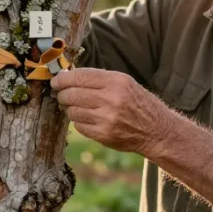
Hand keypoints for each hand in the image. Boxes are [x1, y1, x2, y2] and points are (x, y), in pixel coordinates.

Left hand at [50, 68, 169, 154]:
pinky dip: (79, 121)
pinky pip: (79, 126)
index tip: (56, 81)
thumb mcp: (124, 83)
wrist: (156, 130)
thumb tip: (68, 76)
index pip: (80, 76)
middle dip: (62, 94)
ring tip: (77, 107)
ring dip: (70, 109)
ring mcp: (107, 119)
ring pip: (72, 111)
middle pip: (72, 94)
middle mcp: (111, 99)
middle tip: (61, 95)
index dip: (63, 78)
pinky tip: (88, 118)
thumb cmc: (138, 103)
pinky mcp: (103, 135)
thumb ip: (99, 79)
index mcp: (117, 81)